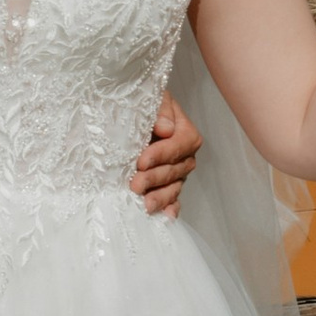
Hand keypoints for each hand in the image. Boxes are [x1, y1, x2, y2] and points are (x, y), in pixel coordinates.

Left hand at [130, 89, 202, 217]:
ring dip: (161, 197)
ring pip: (174, 187)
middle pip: (175, 169)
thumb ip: (160, 110)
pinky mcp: (167, 185)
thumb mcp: (150, 98)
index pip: (180, 144)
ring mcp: (177, 172)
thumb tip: (166, 129)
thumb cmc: (141, 104)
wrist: (130, 114)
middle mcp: (185, 154)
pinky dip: (169, 207)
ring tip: (146, 206)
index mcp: (185, 131)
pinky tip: (165, 216)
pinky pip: (172, 198)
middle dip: (154, 178)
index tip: (141, 161)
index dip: (162, 154)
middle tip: (135, 185)